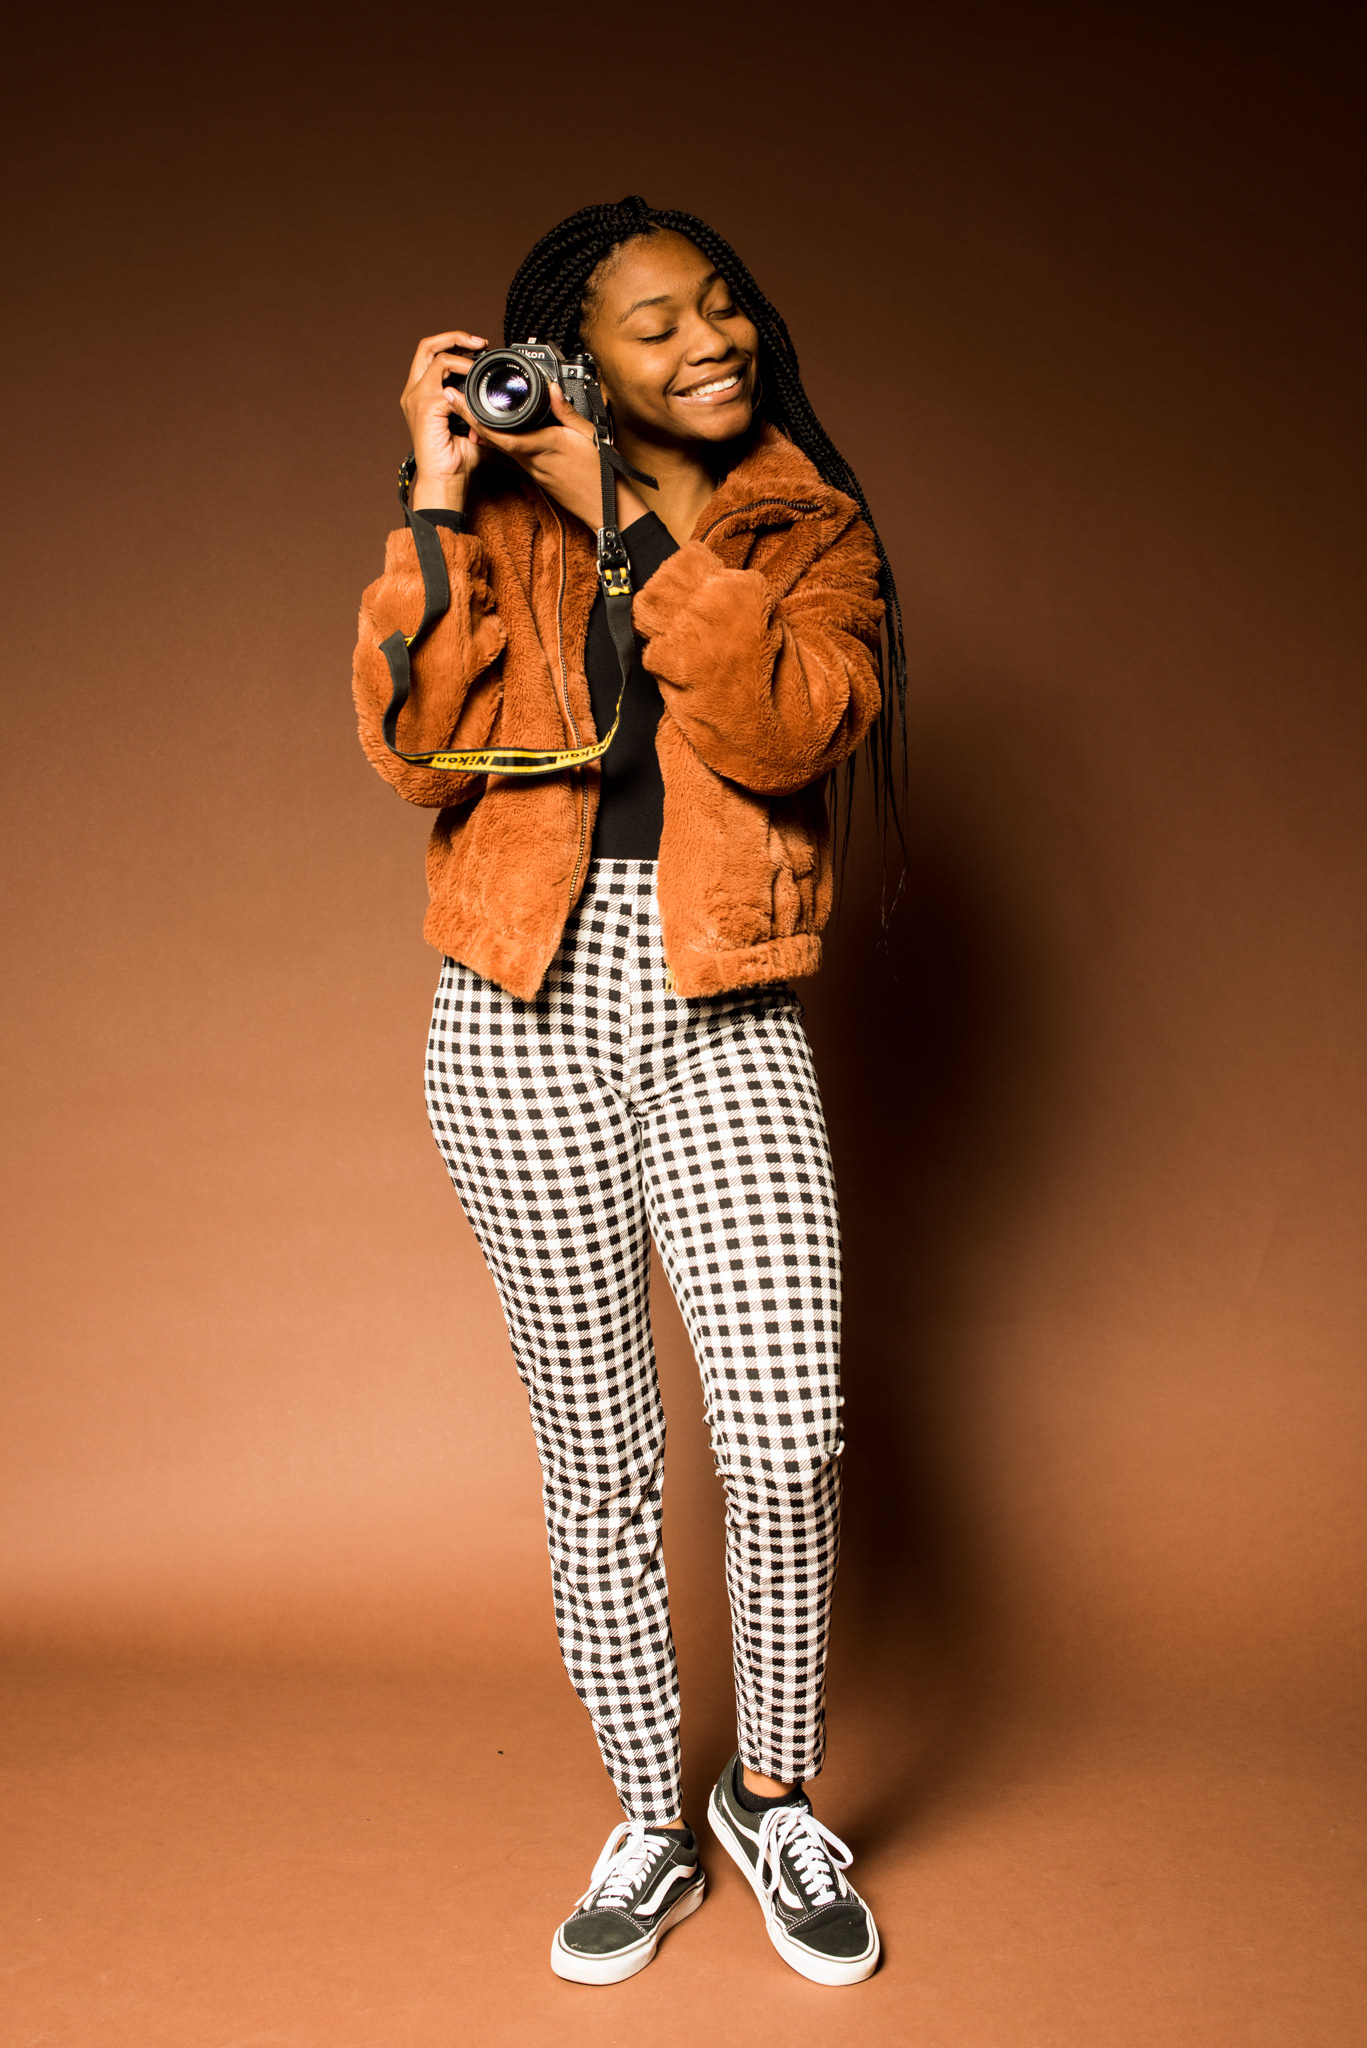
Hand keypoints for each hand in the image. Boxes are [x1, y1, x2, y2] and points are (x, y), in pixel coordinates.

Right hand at [401, 329, 489, 510]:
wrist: (447, 481)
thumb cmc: (456, 461)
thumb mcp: (471, 427)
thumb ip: (476, 408)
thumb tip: (493, 398)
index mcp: (422, 395)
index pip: (432, 356)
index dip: (454, 346)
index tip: (479, 350)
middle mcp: (414, 392)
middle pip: (426, 346)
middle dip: (454, 337)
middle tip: (479, 342)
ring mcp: (416, 398)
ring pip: (436, 356)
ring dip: (461, 353)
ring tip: (479, 359)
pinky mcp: (424, 407)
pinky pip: (445, 380)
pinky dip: (463, 378)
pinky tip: (476, 386)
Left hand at [465, 382, 647, 532]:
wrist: (603, 507)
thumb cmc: (598, 474)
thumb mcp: (588, 435)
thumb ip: (566, 411)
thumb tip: (552, 390)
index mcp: (542, 446)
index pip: (499, 433)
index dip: (473, 416)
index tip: (457, 398)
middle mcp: (530, 460)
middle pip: (491, 437)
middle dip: (469, 417)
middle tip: (452, 397)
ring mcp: (530, 469)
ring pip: (498, 446)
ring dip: (481, 429)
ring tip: (466, 410)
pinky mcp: (533, 474)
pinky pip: (510, 454)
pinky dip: (497, 440)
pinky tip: (490, 431)